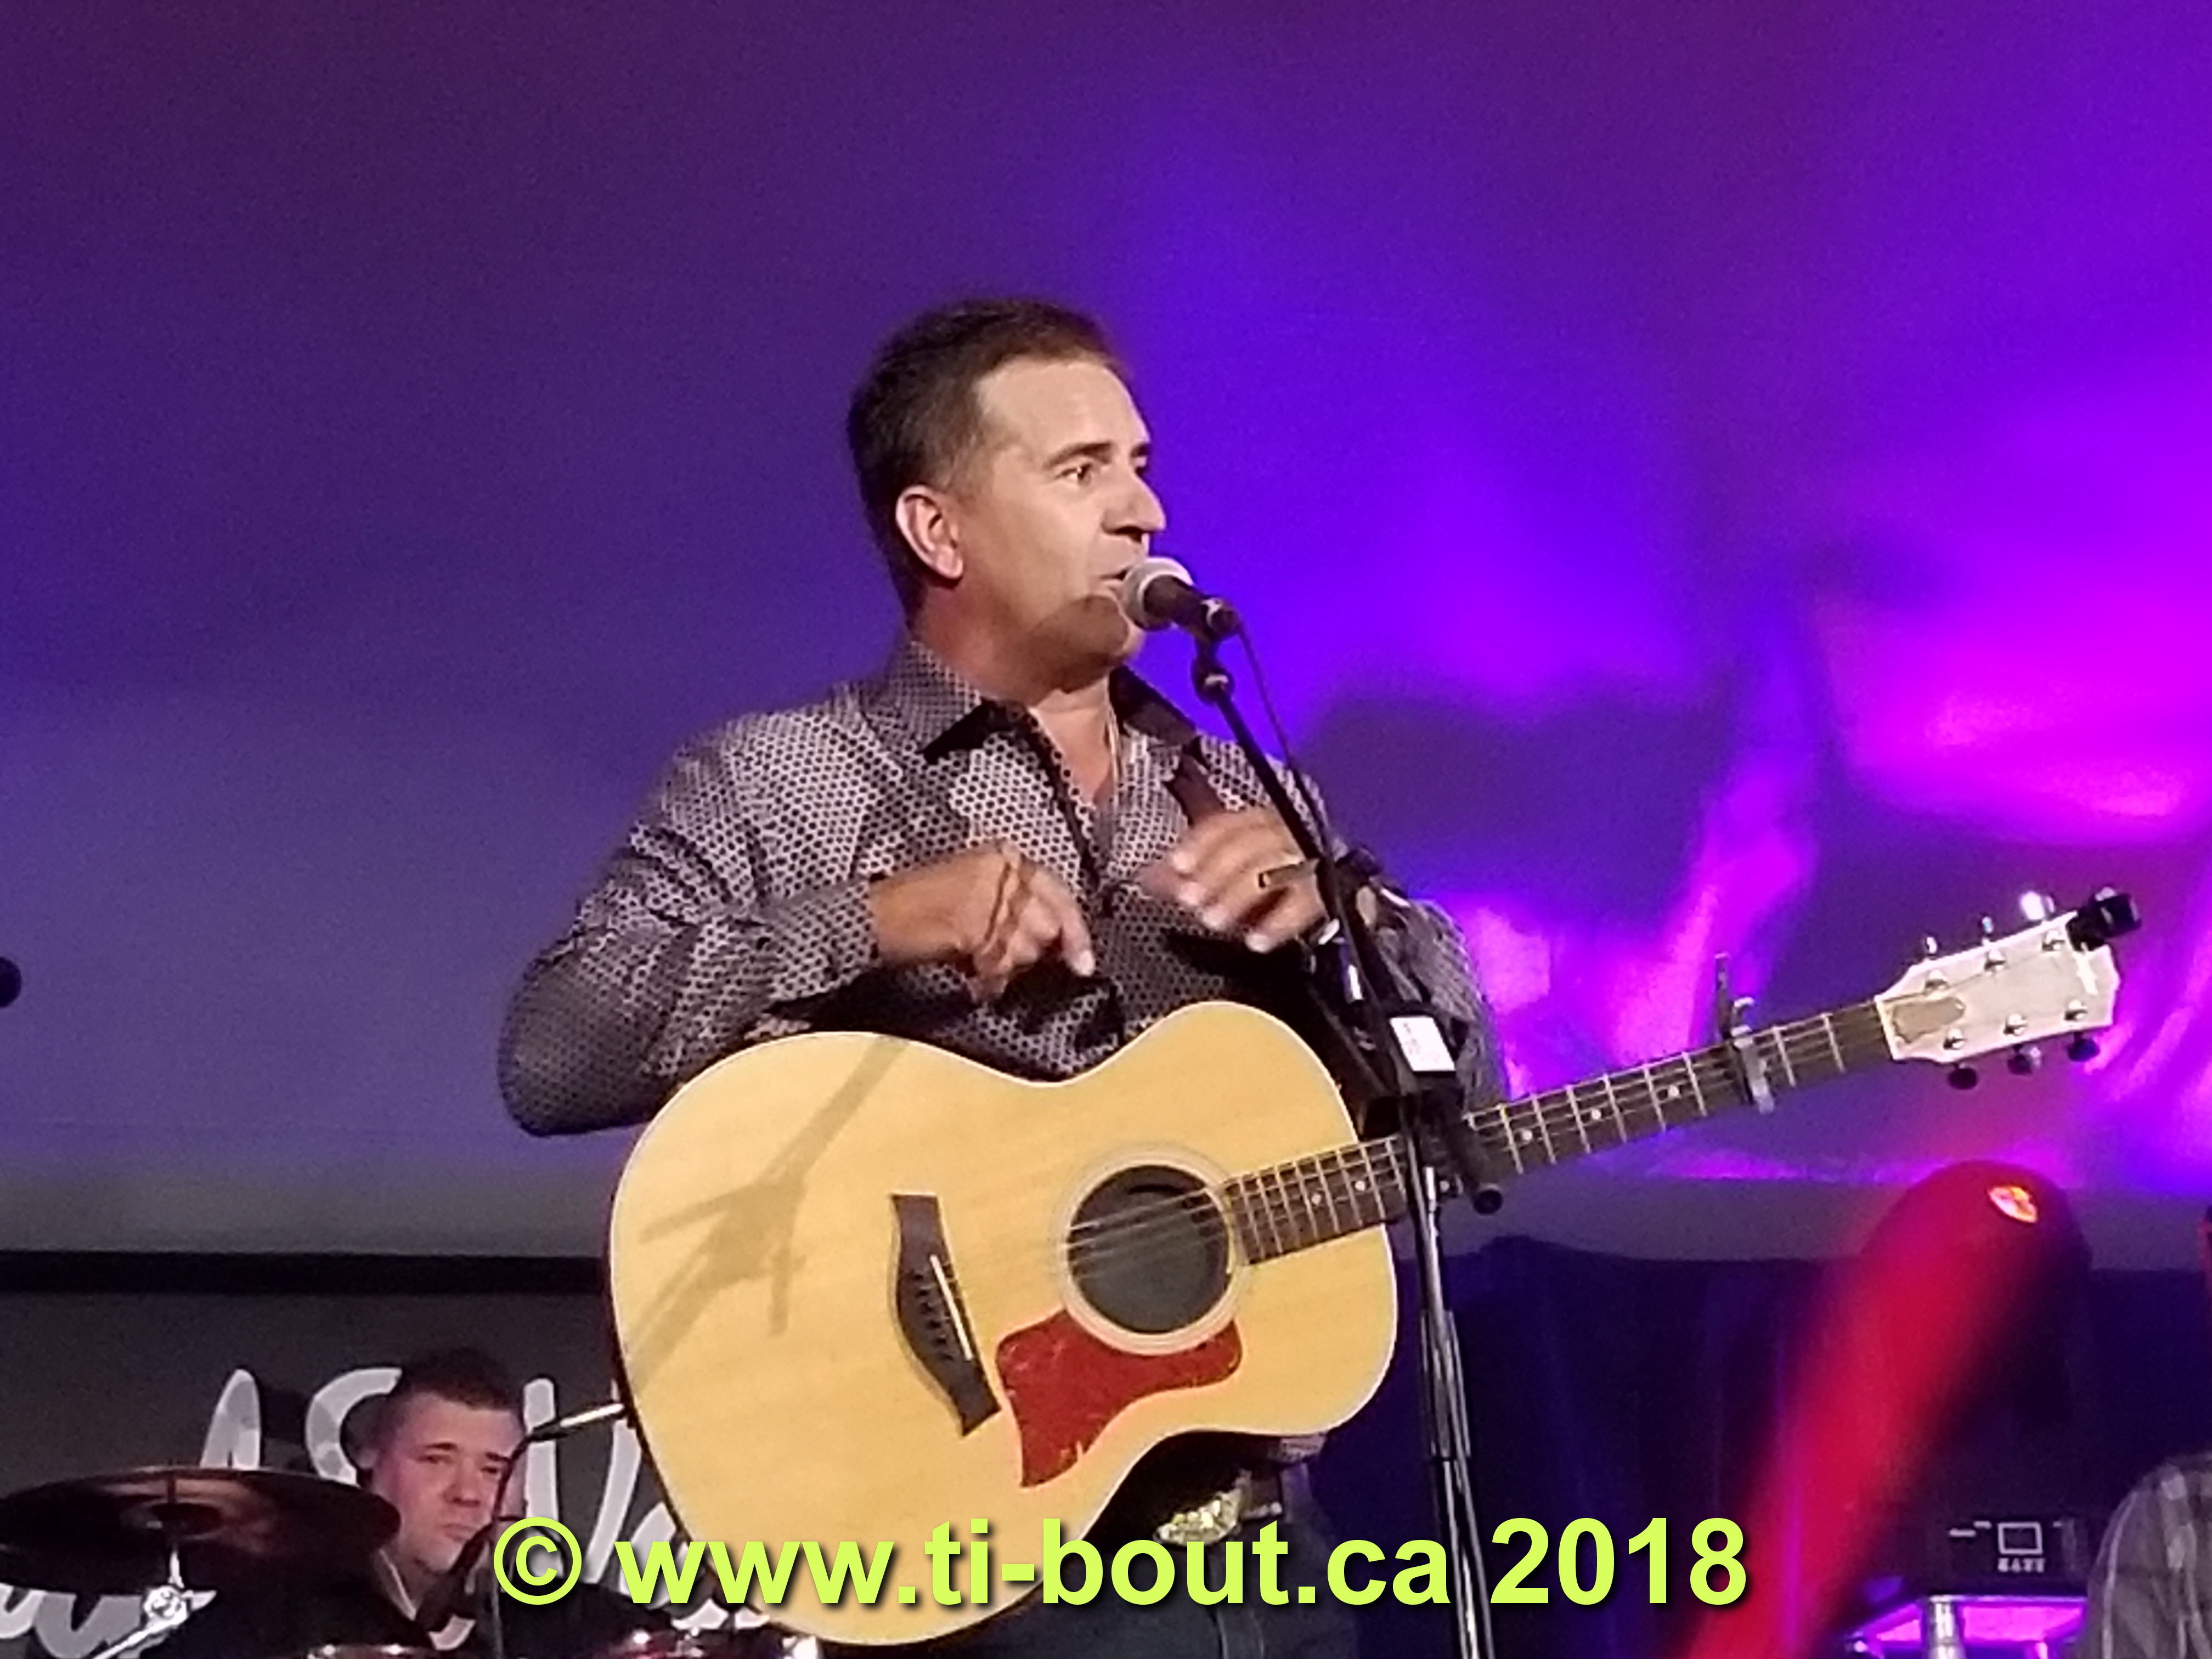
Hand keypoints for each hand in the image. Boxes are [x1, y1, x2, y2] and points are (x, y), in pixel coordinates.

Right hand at [867, 843, 1095, 1000]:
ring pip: (1027, 947)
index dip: (1075, 929)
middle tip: (1001, 958)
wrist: (876, 917)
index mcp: (1003, 855)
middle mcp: (1000, 869)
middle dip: (1035, 950)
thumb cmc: (922, 906)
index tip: (1085, 962)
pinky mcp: (971, 924)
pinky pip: (1000, 963)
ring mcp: (986, 896)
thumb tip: (1058, 942)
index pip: (1057, 889)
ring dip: (1008, 965)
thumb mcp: (977, 890)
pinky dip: (991, 979)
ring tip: (977, 961)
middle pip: (1047, 922)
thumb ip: (1019, 906)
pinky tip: (975, 979)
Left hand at [1145, 807, 1326, 952]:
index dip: (1201, 843)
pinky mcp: (1335, 890)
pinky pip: (1308, 901)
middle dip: (1216, 870)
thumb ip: (1193, 877)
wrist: (1347, 904)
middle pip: (1252, 842)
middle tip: (1191, 900)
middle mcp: (1290, 835)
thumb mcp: (1231, 879)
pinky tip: (1258, 940)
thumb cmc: (1279, 887)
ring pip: (1275, 866)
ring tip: (1214, 921)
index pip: (1229, 824)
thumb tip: (1148, 880)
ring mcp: (1313, 861)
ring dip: (1240, 894)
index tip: (1178, 865)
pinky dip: (1281, 921)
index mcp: (1263, 824)